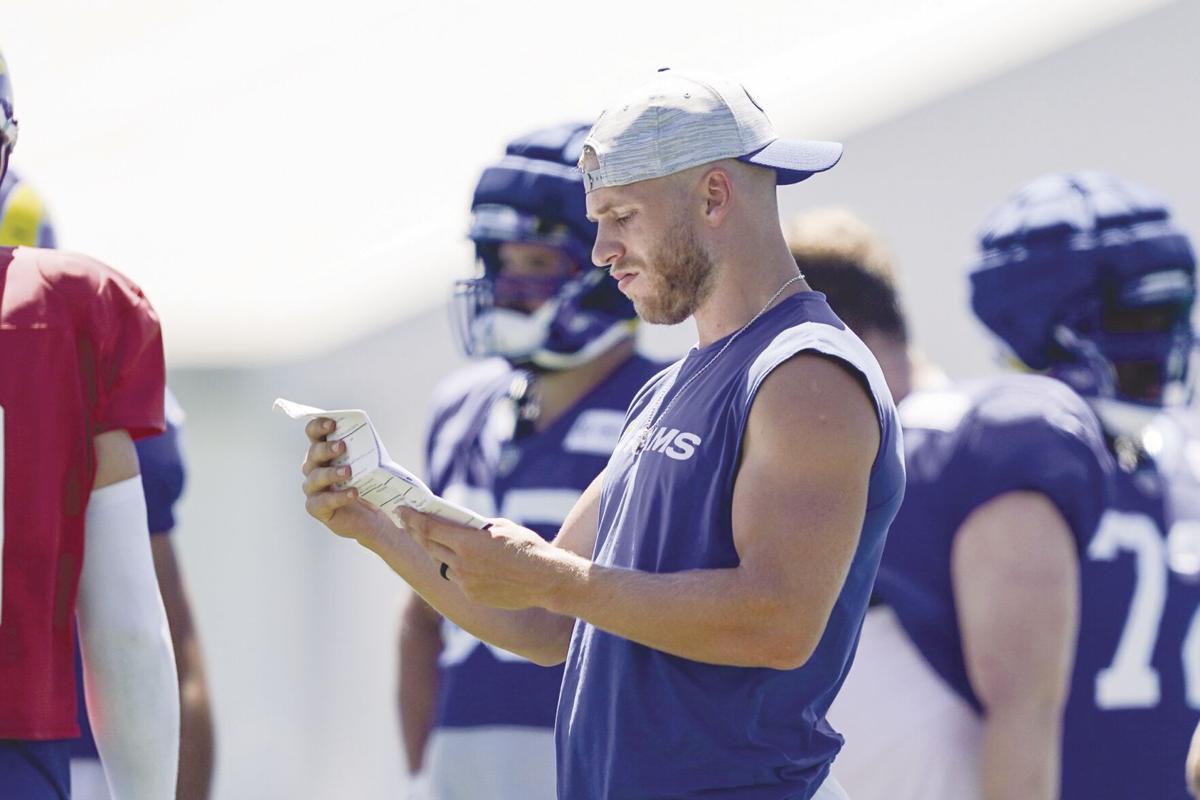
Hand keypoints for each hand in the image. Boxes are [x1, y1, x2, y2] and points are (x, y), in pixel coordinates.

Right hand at [300, 417, 389, 539]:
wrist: (373, 516)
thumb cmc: (368, 484)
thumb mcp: (370, 463)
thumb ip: (367, 449)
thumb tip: (370, 436)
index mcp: (324, 452)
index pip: (313, 434)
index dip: (318, 426)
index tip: (332, 423)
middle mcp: (314, 468)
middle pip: (313, 454)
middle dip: (326, 449)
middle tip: (341, 446)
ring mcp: (313, 489)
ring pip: (315, 478)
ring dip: (331, 473)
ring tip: (348, 471)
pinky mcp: (317, 508)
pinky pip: (323, 502)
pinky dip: (338, 497)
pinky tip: (353, 493)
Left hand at [399, 509, 569, 609]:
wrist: (545, 579)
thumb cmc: (526, 547)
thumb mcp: (499, 527)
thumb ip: (474, 527)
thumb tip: (458, 524)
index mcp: (466, 543)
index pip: (429, 528)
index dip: (412, 518)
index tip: (401, 510)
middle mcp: (461, 564)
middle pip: (429, 546)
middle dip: (417, 532)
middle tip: (409, 523)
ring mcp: (466, 582)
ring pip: (442, 563)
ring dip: (437, 551)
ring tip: (435, 541)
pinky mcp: (473, 595)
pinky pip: (457, 579)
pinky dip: (456, 568)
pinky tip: (462, 561)